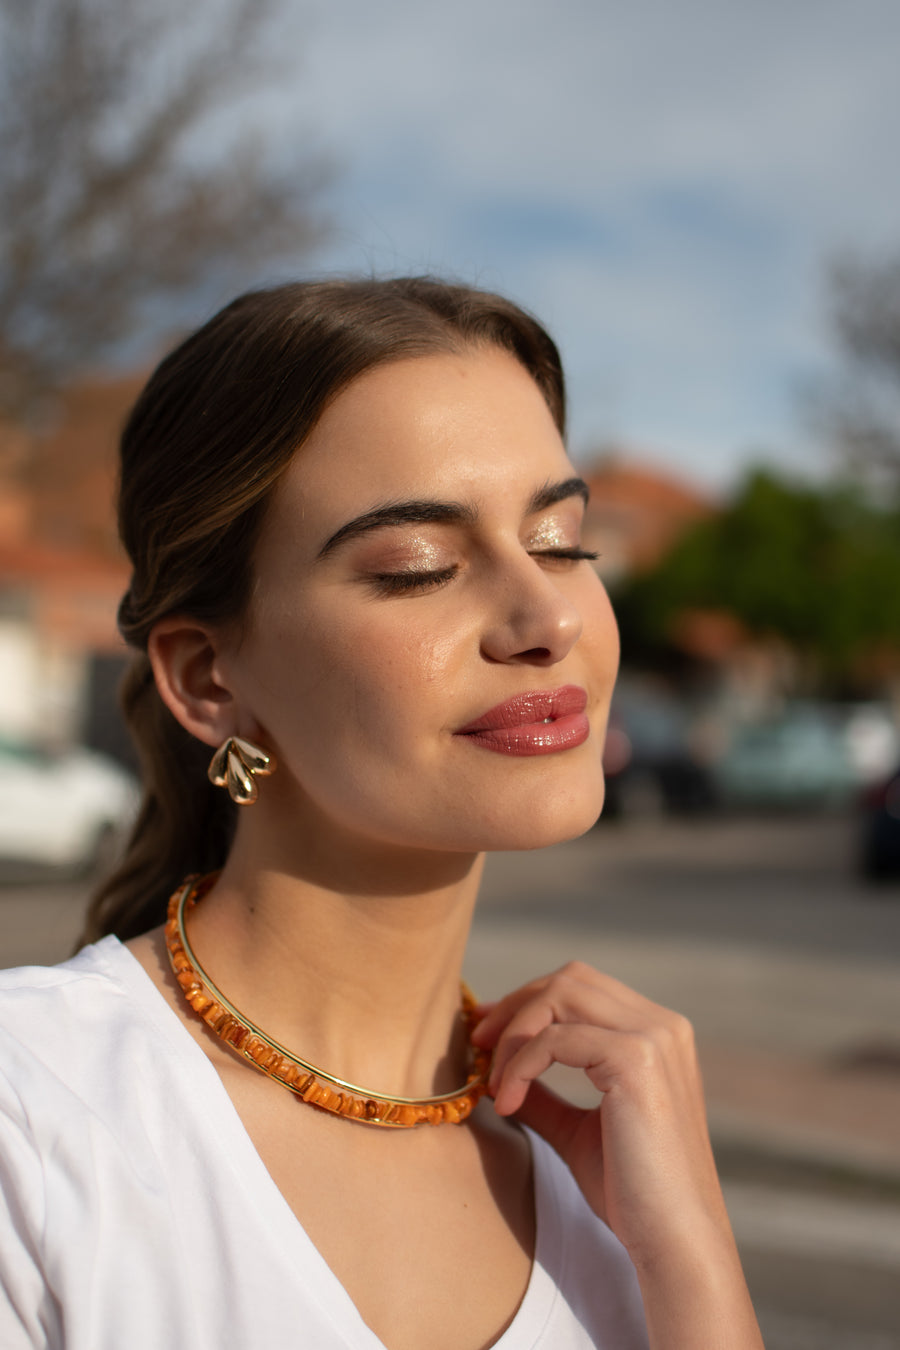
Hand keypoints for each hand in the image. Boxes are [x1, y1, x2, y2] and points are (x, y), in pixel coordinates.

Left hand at [470, 961, 733, 1270]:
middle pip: (570, 979)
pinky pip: (555, 1038)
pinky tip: (507, 1103)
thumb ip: (545, 1095)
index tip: (489, 1036)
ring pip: (560, 996)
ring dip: (515, 1033)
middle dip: (517, 1005)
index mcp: (658, 1035)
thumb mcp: (578, 1130)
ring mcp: (654, 1038)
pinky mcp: (636, 1059)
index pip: (582, 988)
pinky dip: (521, 1064)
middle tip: (480, 1044)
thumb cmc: (633, 1194)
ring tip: (494, 1080)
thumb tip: (496, 1071)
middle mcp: (663, 1025)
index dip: (529, 1002)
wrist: (674, 1241)